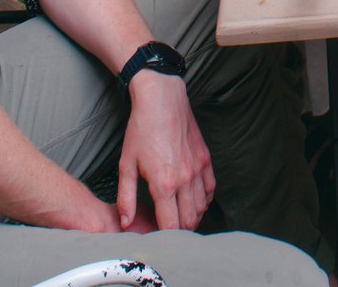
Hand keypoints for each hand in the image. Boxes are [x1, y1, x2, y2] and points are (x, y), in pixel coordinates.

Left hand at [118, 72, 214, 231]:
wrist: (162, 100)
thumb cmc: (141, 130)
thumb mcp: (126, 165)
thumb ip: (126, 198)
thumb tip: (126, 222)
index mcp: (164, 184)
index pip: (171, 225)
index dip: (164, 236)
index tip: (156, 236)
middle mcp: (185, 179)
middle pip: (190, 220)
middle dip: (179, 230)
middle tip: (168, 230)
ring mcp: (198, 169)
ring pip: (202, 206)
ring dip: (192, 216)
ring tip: (179, 217)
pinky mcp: (206, 159)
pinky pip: (211, 189)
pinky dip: (204, 199)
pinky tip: (194, 200)